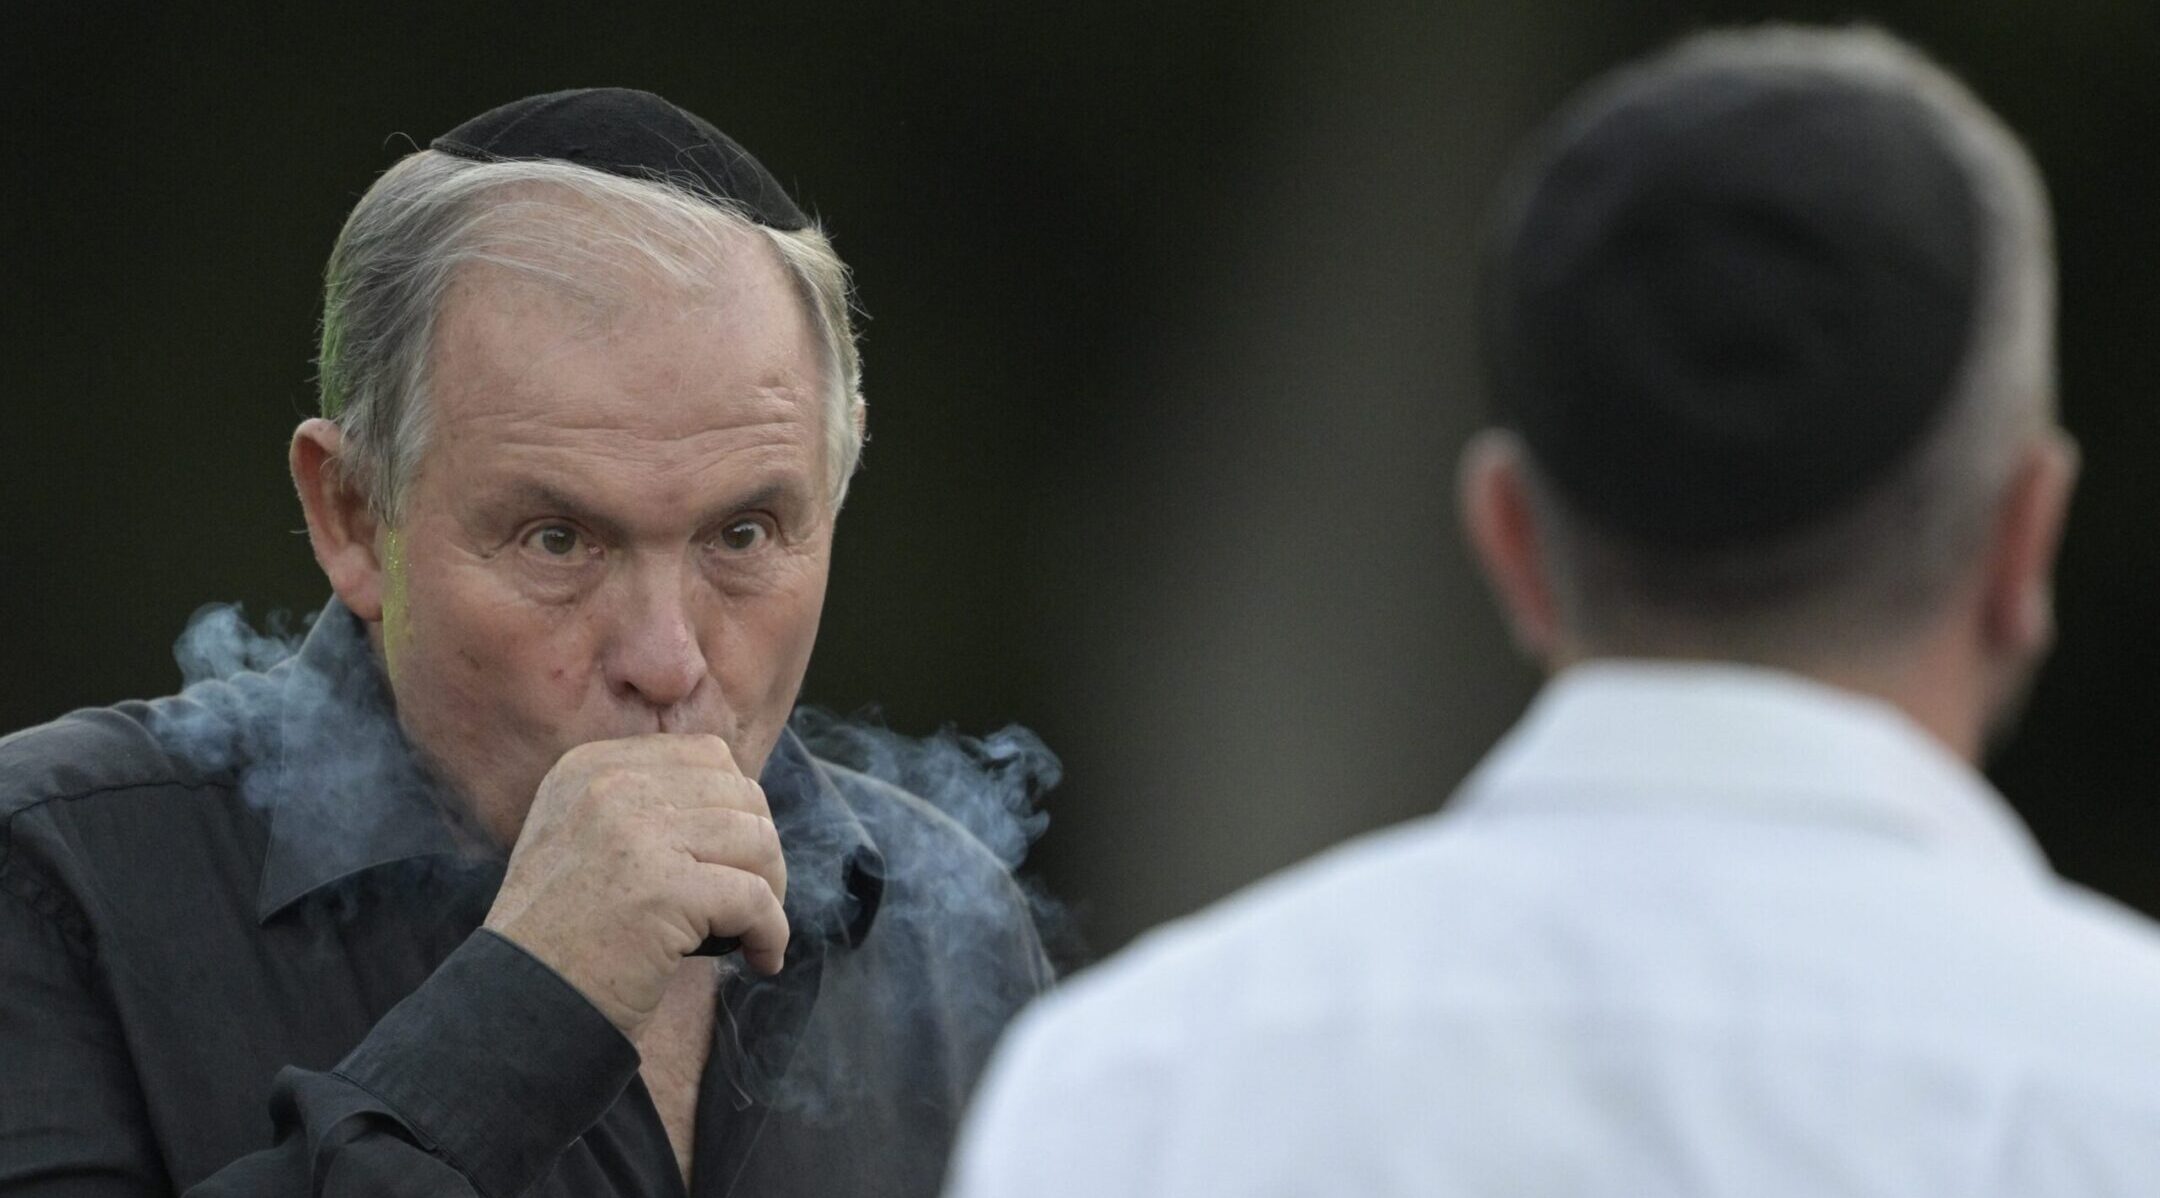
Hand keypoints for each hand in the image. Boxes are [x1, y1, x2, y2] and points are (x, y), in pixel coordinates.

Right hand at [482, 733, 788, 1036]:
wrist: (519, 1007)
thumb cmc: (560, 939)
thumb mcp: (579, 840)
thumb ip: (643, 806)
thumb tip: (740, 801)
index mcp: (591, 768)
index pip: (707, 757)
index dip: (737, 808)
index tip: (734, 859)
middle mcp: (612, 787)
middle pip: (741, 794)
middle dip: (761, 851)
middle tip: (752, 903)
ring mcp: (638, 835)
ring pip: (758, 841)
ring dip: (772, 892)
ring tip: (754, 933)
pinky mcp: (666, 889)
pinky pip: (756, 899)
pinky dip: (772, 933)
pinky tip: (761, 959)